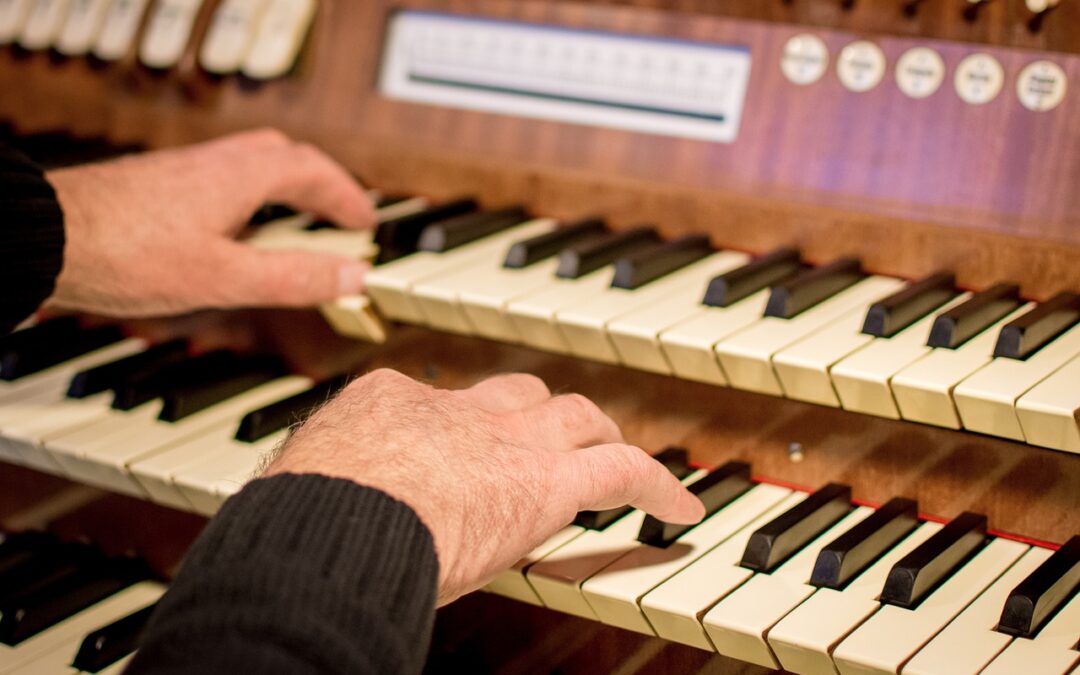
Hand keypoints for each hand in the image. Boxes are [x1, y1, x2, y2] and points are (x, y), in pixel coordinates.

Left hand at [46, 128, 374, 316]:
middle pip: (284, 157)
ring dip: (284, 189)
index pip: (313, 171)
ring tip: (294, 227)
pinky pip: (222, 179)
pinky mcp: (158, 186)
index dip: (346, 196)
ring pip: (251, 165)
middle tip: (338, 215)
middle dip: (320, 184)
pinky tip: (235, 234)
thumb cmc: (126, 254)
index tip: (366, 221)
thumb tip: (353, 276)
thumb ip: (293, 278)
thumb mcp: (225, 277)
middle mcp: (214, 163)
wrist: (44, 240)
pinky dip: (249, 198)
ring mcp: (183, 171)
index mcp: (240, 177)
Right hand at [264, 369, 705, 604]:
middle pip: (517, 392)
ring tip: (622, 459)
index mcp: (390, 403)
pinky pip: (622, 472)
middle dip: (539, 412)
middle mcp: (455, 409)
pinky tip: (680, 510)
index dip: (458, 429)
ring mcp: (504, 440)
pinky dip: (658, 487)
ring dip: (601, 435)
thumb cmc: (300, 517)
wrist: (332, 523)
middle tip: (556, 436)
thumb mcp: (299, 483)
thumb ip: (320, 484)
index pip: (438, 403)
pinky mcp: (547, 482)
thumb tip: (306, 509)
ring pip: (575, 415)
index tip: (461, 455)